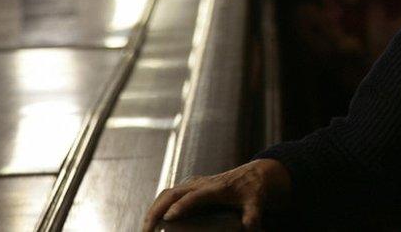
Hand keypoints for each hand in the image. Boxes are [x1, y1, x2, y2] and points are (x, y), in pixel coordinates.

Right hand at [141, 159, 290, 231]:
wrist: (253, 175)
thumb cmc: (253, 190)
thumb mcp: (256, 202)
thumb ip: (253, 215)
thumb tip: (250, 228)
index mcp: (214, 187)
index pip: (193, 196)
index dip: (181, 206)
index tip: (170, 218)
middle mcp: (199, 184)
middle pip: (171, 193)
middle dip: (156, 211)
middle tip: (146, 231)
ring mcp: (192, 185)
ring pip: (165, 194)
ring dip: (152, 210)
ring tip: (145, 230)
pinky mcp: (189, 189)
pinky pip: (168, 196)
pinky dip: (157, 208)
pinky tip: (152, 223)